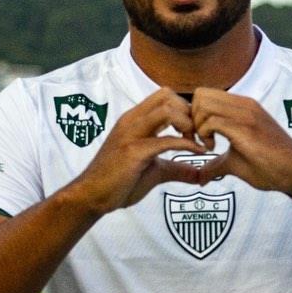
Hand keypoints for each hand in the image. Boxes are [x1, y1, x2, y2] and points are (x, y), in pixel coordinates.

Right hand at [76, 87, 205, 214]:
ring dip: (189, 124)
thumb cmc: (119, 182)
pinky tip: (197, 153)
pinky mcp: (134, 152)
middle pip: (168, 96)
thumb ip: (177, 169)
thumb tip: (200, 174)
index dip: (186, 108)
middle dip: (190, 112)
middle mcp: (132, 120)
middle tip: (200, 135)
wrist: (91, 196)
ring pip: (167, 110)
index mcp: (135, 120)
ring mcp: (131, 134)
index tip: (197, 130)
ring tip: (198, 142)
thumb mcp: (154, 171)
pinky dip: (187, 144)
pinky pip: (166, 140)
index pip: (165, 96)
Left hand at [191, 88, 291, 192]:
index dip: (193, 116)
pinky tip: (213, 149)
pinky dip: (204, 135)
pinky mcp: (246, 127)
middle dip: (191, 118)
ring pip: (203, 104)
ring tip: (207, 145)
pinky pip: (212, 120)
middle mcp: (243, 104)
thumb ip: (216, 163)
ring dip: (198, 126)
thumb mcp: (236, 162)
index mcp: (241, 107)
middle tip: (198, 141)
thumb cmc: (271, 167)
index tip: (197, 138)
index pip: (204, 95)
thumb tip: (201, 176)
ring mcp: (246, 113)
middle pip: (200, 95)